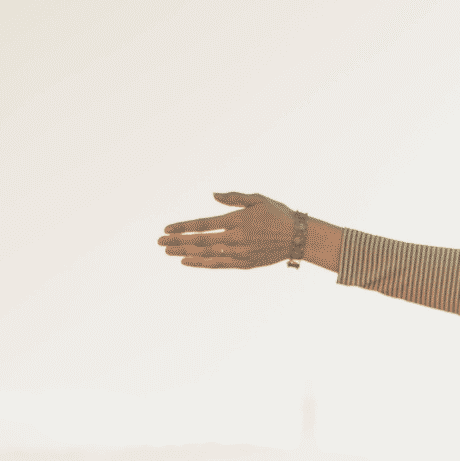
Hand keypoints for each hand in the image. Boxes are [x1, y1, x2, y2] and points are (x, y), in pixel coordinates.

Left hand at [158, 192, 299, 267]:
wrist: (299, 238)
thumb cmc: (279, 214)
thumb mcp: (258, 199)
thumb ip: (234, 197)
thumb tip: (213, 196)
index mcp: (238, 220)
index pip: (204, 224)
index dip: (183, 227)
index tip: (166, 229)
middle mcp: (237, 238)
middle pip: (201, 241)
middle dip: (178, 241)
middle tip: (159, 242)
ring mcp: (241, 253)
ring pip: (207, 254)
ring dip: (186, 253)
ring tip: (168, 252)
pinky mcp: (246, 263)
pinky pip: (219, 264)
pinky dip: (202, 263)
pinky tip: (187, 261)